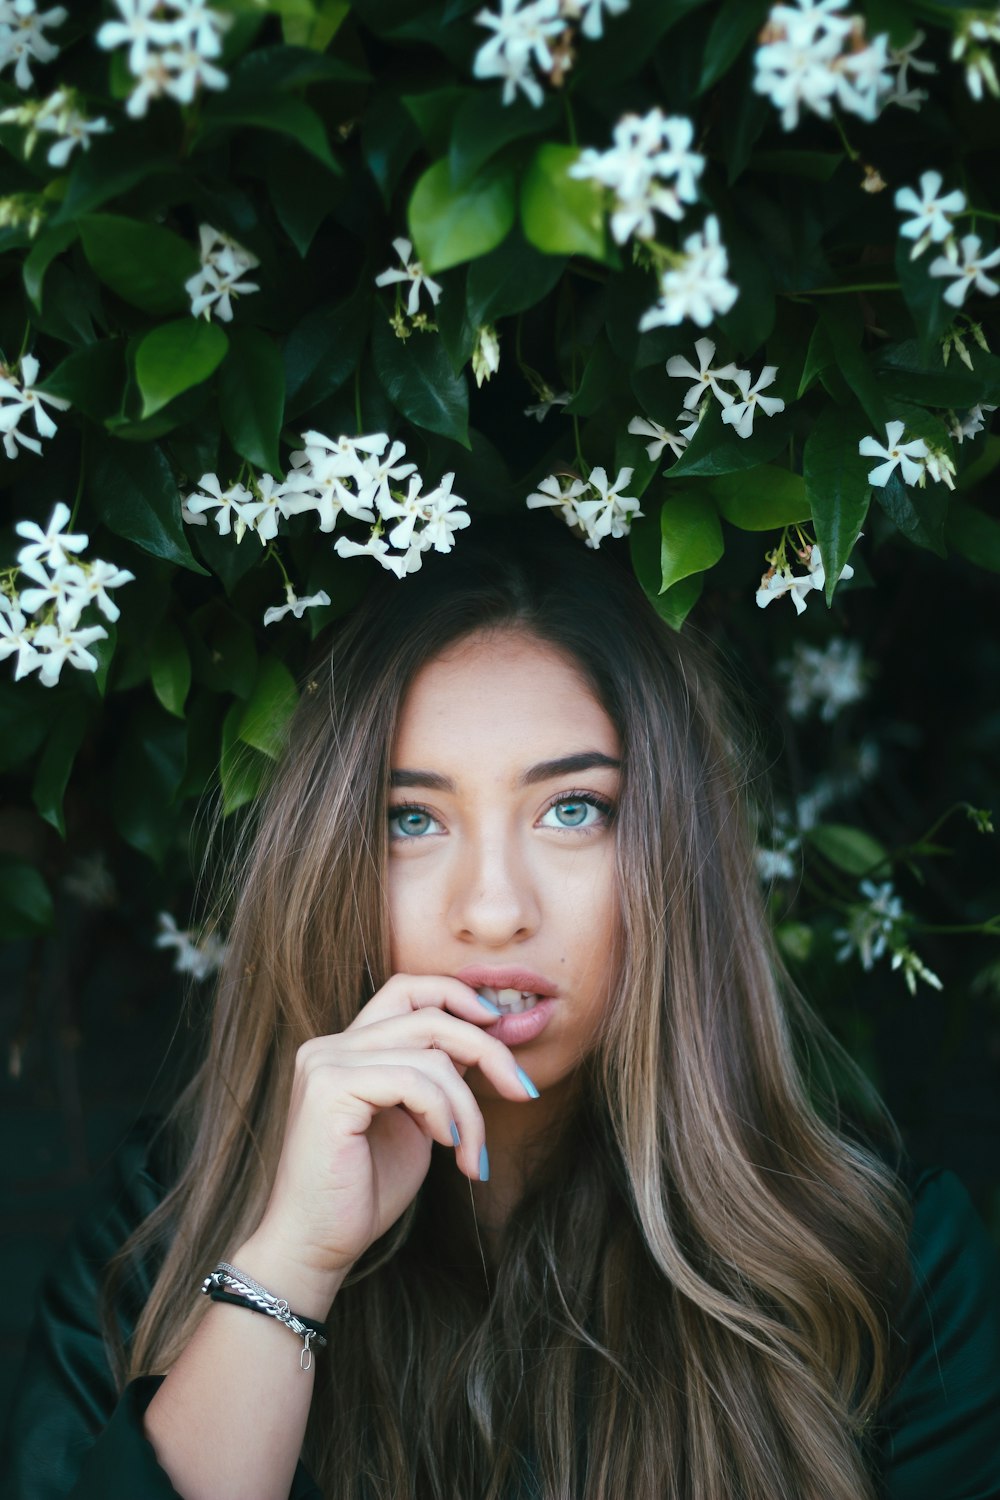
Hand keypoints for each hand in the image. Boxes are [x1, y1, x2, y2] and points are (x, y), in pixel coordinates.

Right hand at [241, 974, 531, 1308]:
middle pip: (430, 1016)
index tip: (498, 1028)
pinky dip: (443, 1111)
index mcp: (347, 1047)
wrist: (316, 1248)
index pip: (407, 989)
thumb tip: (481, 1040)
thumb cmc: (364, 1193)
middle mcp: (330, 1045)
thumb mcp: (415, 1121)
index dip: (457, 996)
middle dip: (488, 1051)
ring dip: (468, 1106)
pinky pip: (412, 1080)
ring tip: (471, 1152)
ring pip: (430, 1053)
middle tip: (521, 1091)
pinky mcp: (329, 1089)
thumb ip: (436, 1077)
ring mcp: (325, 1063)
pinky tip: (446, 1145)